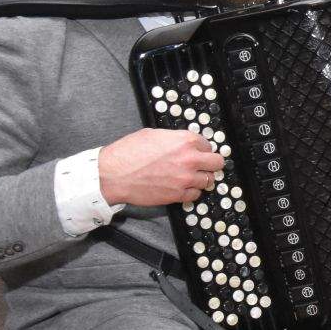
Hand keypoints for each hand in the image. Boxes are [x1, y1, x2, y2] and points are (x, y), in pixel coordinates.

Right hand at [98, 128, 225, 206]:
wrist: (113, 175)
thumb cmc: (128, 153)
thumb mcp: (153, 135)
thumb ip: (174, 139)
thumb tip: (182, 143)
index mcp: (184, 141)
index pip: (208, 144)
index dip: (202, 149)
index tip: (198, 152)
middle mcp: (189, 159)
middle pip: (217, 163)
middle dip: (211, 163)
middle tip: (204, 165)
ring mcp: (185, 179)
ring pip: (208, 180)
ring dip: (201, 178)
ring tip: (190, 177)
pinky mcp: (178, 195)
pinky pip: (196, 194)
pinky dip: (191, 191)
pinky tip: (182, 187)